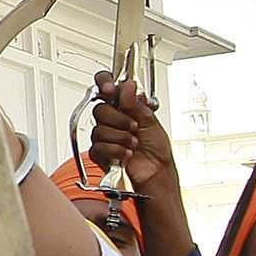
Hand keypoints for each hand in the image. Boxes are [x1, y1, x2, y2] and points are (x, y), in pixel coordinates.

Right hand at [83, 77, 168, 192]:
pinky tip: (126, 153)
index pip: (106, 85)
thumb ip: (135, 103)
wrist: (156, 171)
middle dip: (119, 120)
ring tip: (133, 143)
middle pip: (100, 109)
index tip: (110, 89)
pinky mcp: (100, 152)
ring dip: (120, 138)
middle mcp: (112, 118)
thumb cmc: (157, 147)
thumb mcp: (151, 121)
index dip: (104, 83)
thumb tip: (128, 86)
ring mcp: (105, 135)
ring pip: (99, 130)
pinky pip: (98, 147)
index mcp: (124, 105)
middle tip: (134, 126)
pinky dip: (115, 151)